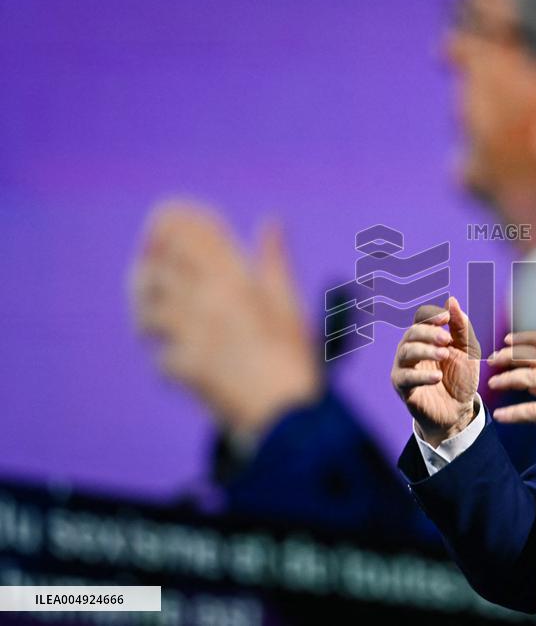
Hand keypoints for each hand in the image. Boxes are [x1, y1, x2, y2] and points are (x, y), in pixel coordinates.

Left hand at [129, 201, 320, 437]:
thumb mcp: (289, 302)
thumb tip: (272, 221)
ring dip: (146, 310)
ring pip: (147, 310)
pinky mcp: (183, 368)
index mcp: (235, 280)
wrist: (287, 411)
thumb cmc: (295, 355)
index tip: (163, 218)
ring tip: (151, 315)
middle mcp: (207, 301)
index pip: (191, 236)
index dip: (170, 222)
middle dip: (148, 263)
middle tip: (147, 262)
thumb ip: (274, 261)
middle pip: (157, 269)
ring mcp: (191, 334)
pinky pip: (162, 358)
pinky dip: (166, 359)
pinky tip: (175, 361)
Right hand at [391, 296, 480, 446]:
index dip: (431, 316)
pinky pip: (405, 377)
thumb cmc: (460, 378)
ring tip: (444, 355)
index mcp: (426, 339)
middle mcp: (411, 350)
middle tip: (447, 339)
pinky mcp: (403, 388)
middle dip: (429, 333)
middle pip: (411, 334)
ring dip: (425, 351)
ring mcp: (404, 368)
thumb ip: (461, 327)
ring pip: (406, 352)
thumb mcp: (468, 351)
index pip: (421, 320)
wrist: (459, 411)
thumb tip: (451, 300)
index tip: (446, 317)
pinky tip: (437, 377)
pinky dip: (421, 376)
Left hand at [487, 329, 535, 463]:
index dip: (526, 338)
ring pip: (531, 378)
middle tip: (493, 361)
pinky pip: (534, 411)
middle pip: (534, 357)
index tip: (508, 339)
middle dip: (510, 356)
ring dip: (508, 380)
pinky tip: (501, 417)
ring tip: (493, 385)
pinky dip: (515, 413)